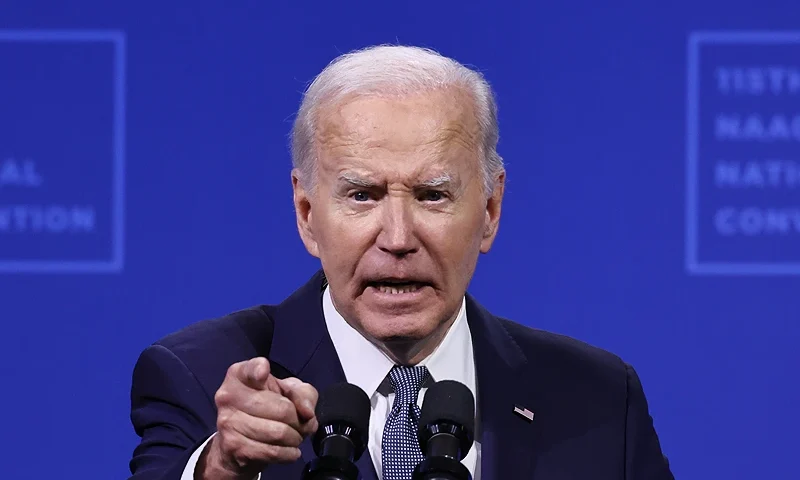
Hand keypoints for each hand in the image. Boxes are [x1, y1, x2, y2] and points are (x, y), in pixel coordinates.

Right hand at [195, 357, 318, 479]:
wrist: (239, 443)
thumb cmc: (266, 408)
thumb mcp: (289, 392)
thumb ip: (303, 394)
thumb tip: (307, 413)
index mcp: (239, 375)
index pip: (250, 369)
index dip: (259, 370)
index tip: (264, 374)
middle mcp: (228, 396)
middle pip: (281, 409)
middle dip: (299, 420)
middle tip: (300, 424)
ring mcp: (228, 422)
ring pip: (278, 432)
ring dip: (295, 438)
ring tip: (295, 437)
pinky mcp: (233, 446)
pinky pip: (272, 451)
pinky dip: (288, 453)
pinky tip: (290, 450)